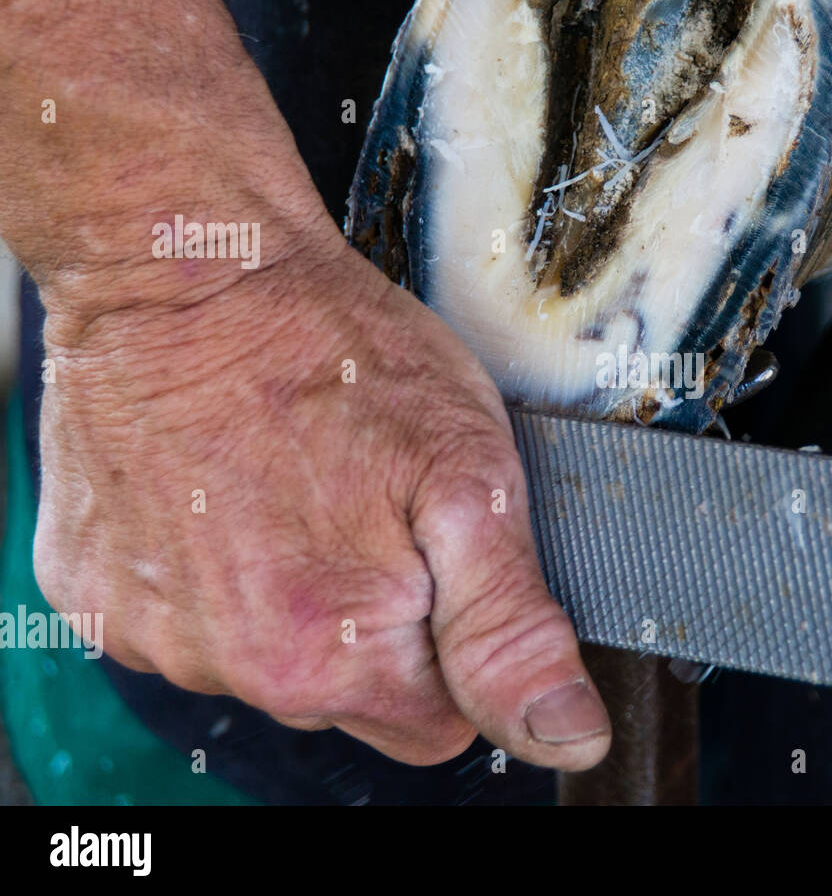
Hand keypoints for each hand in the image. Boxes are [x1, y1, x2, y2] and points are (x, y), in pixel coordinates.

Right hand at [32, 238, 611, 768]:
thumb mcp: (468, 479)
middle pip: (353, 698)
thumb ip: (511, 625)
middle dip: (381, 620)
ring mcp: (149, 632)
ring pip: (268, 661)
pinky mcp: (94, 592)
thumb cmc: (334, 352)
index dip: (458, 643)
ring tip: (297, 486)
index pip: (441, 722)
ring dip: (294, 595)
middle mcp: (226, 666)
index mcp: (325, 654)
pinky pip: (187, 622)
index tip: (439, 557)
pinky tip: (230, 494)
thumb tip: (568, 733)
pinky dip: (216, 574)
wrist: (187, 268)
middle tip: (373, 507)